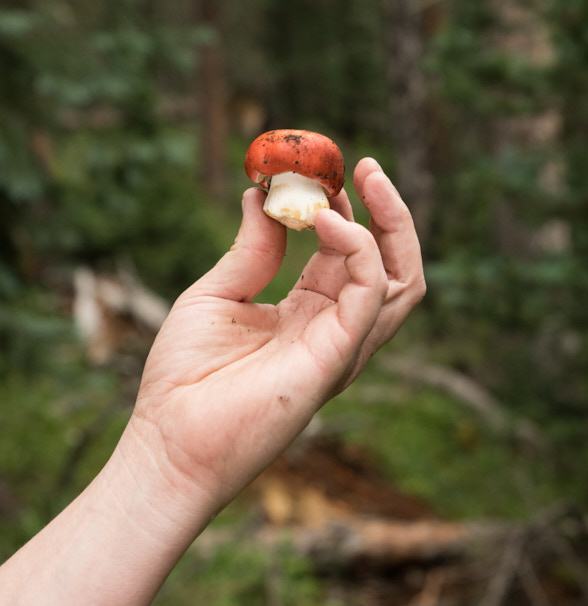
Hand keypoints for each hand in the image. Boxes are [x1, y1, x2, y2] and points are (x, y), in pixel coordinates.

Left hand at [123, 158, 424, 520]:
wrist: (168, 440)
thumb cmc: (185, 377)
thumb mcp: (217, 294)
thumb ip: (251, 249)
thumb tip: (261, 195)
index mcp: (307, 314)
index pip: (346, 254)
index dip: (344, 208)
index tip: (323, 168)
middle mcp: (334, 329)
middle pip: (388, 264)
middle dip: (385, 211)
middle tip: (361, 165)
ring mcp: (341, 346)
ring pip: (401, 280)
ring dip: (390, 223)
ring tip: (360, 178)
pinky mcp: (337, 357)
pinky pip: (371, 295)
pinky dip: (360, 249)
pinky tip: (327, 220)